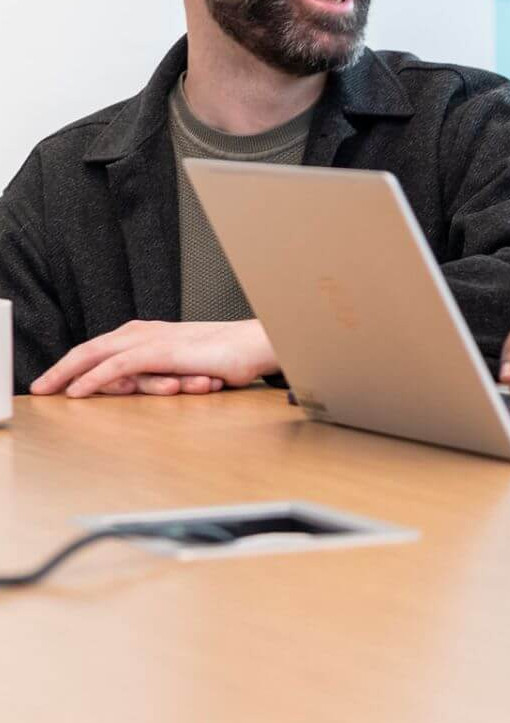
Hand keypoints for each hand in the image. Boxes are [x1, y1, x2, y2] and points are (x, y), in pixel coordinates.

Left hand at [30, 320, 278, 398]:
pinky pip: (119, 366)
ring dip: (67, 373)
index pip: (104, 347)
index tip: (57, 379)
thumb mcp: (186, 366)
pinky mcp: (163, 352)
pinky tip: (77, 390)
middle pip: (92, 347)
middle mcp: (147, 332)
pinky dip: (94, 378)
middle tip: (39, 386)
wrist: (257, 345)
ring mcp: (154, 340)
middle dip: (61, 367)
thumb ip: (159, 372)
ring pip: (98, 354)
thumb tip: (136, 386)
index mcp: (152, 334)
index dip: (76, 362)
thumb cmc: (229, 357)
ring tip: (47, 389)